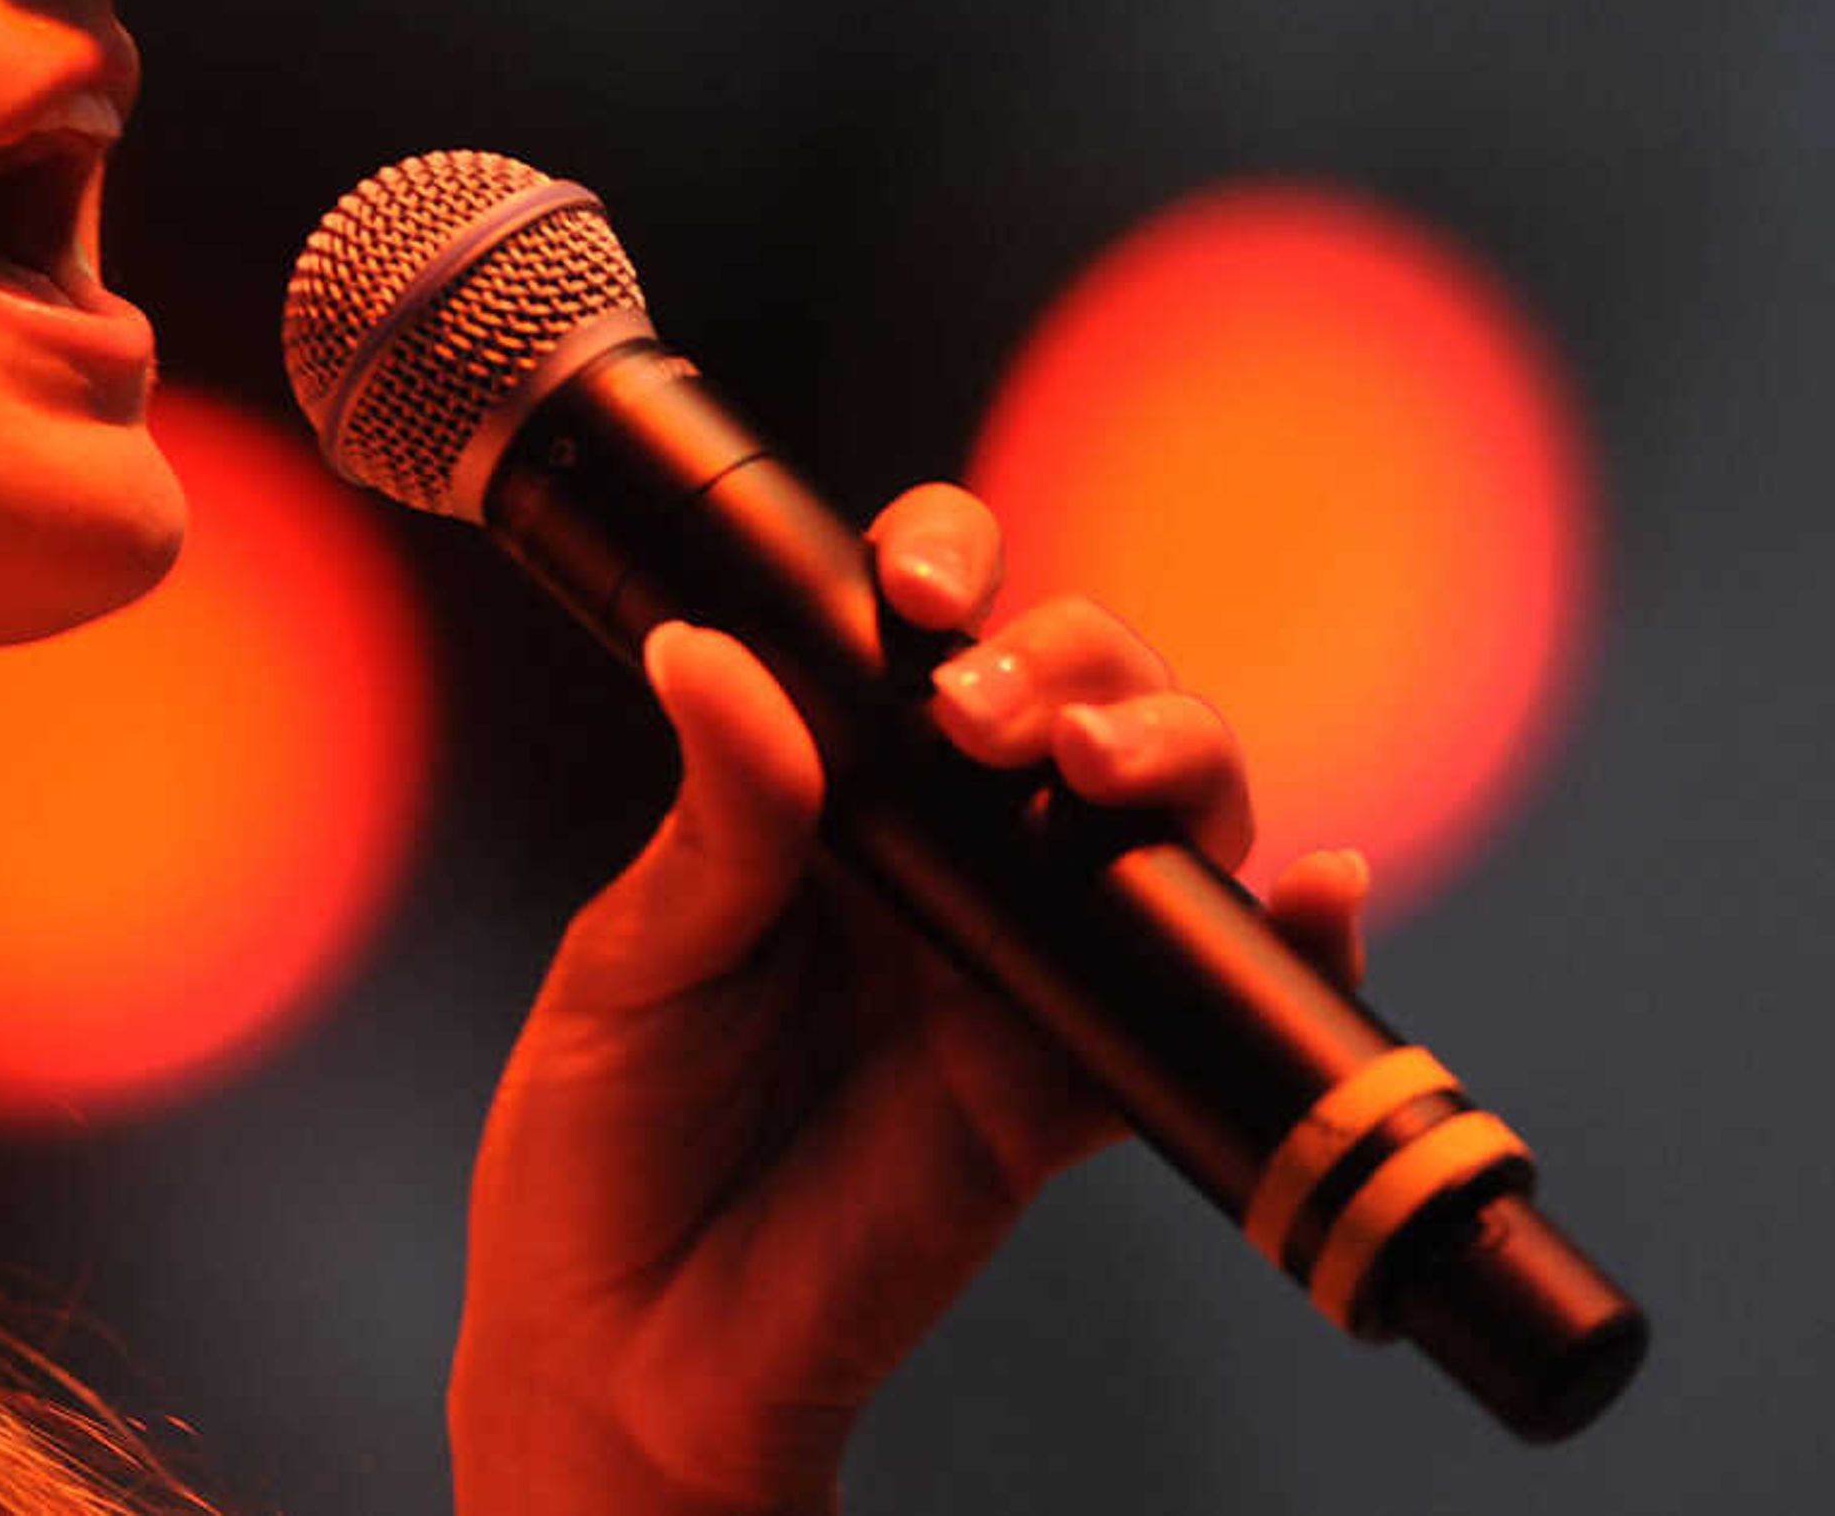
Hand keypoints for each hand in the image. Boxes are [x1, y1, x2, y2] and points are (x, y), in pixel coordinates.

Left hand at [446, 485, 1370, 1515]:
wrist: (623, 1352)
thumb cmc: (599, 1138)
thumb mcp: (633, 961)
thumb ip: (711, 824)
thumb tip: (713, 655)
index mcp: (821, 794)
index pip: (916, 634)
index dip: (947, 566)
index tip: (918, 585)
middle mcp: (939, 862)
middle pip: (1074, 698)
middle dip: (1076, 663)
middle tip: (989, 722)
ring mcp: (1013, 970)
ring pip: (1156, 823)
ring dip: (1177, 761)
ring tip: (1109, 775)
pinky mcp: (1064, 1091)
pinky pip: (1195, 1012)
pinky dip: (1290, 950)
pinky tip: (1320, 894)